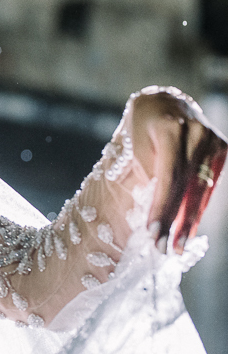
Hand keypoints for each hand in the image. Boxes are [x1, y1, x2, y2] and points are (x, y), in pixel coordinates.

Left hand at [129, 86, 227, 252]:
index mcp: (171, 128)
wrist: (163, 104)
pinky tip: (189, 228)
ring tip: (177, 246)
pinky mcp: (222, 149)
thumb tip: (155, 216)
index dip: (162, 207)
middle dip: (174, 221)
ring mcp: (214, 140)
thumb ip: (146, 176)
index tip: (153, 234)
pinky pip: (209, 185)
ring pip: (201, 189)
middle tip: (164, 249)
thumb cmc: (141, 130)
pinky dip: (198, 208)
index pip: (168, 176)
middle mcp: (197, 133)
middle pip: (186, 186)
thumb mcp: (135, 147)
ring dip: (189, 221)